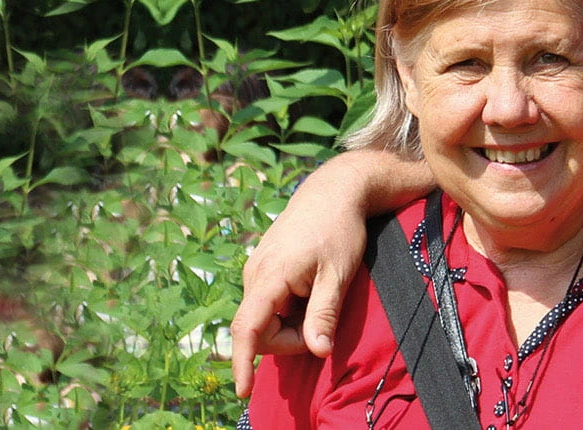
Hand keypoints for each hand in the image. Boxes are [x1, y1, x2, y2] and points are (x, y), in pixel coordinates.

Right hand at [230, 164, 367, 397]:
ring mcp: (256, 268)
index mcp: (269, 276)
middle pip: (259, 330)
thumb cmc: (339, 230)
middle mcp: (254, 273)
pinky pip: (268, 303)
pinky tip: (310, 290)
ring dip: (290, 324)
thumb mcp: (338, 275)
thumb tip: (317, 351)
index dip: (243, 363)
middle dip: (288, 339)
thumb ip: (324, 314)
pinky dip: (288, 310)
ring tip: (320, 297)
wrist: (334, 191)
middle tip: (323, 324)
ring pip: (264, 317)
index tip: (243, 391)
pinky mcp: (263, 266)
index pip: (247, 328)